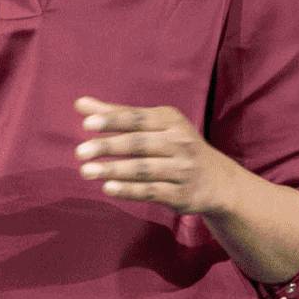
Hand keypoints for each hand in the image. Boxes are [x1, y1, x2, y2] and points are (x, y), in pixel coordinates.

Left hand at [74, 95, 233, 213]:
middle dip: (109, 146)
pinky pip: (152, 191)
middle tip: (80, 152)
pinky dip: (130, 190)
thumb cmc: (176, 147)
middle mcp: (179, 142)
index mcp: (171, 121)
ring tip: (86, 171)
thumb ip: (118, 115)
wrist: (218, 180)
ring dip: (114, 170)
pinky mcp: (181, 194)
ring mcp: (182, 169)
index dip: (114, 120)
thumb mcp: (155, 126)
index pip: (138, 118)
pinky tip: (108, 188)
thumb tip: (80, 104)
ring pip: (144, 169)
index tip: (87, 124)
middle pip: (140, 143)